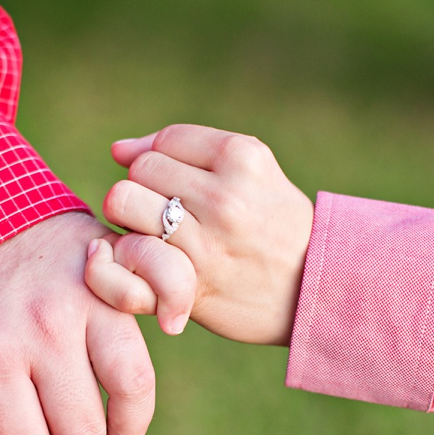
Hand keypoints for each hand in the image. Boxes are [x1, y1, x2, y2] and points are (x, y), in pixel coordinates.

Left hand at [85, 125, 313, 345]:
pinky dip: (126, 256)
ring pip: (123, 203)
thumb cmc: (277, 227)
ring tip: (155, 235)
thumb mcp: (255, 173)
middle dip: (144, 190)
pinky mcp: (188, 285)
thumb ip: (190, 151)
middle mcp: (223, 197)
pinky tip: (149, 264)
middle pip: (139, 170)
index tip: (178, 188)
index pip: (164, 142)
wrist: (315, 292)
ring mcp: (205, 243)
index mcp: (242, 158)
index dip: (161, 163)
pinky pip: (126, 252)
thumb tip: (118, 150)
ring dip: (131, 220)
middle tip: (165, 215)